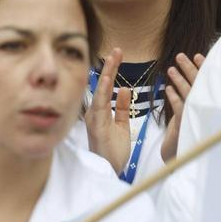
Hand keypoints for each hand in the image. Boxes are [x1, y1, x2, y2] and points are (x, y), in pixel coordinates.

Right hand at [85, 48, 130, 174]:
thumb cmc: (113, 151)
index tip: (118, 55)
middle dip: (109, 67)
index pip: (107, 86)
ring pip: (100, 91)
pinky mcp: (97, 125)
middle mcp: (95, 112)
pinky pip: (100, 104)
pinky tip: (107, 78)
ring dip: (106, 74)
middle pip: (102, 85)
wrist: (110, 170)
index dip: (112, 70)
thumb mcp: (122, 125)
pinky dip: (103, 90)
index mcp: (101, 111)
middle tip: (117, 50)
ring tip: (113, 58)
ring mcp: (94, 118)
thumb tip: (126, 89)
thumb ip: (123, 107)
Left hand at [160, 52, 204, 162]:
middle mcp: (205, 109)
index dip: (201, 68)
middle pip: (198, 84)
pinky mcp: (186, 124)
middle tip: (180, 56)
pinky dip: (174, 97)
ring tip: (170, 68)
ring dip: (179, 80)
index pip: (206, 82)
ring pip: (189, 94)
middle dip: (189, 69)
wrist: (183, 157)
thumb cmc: (188, 134)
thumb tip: (190, 76)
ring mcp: (196, 116)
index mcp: (207, 104)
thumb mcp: (192, 113)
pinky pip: (180, 108)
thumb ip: (193, 97)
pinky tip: (168, 88)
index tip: (197, 56)